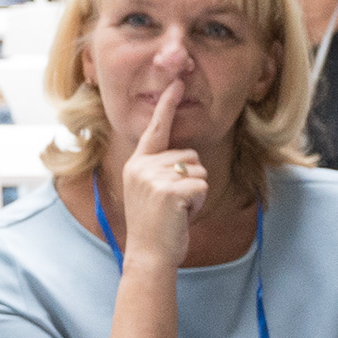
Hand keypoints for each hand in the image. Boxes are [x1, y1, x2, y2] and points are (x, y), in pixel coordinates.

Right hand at [113, 86, 208, 261]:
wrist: (148, 255)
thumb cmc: (155, 226)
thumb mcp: (150, 192)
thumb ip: (160, 171)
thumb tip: (185, 159)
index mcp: (136, 164)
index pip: (155, 130)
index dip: (167, 105)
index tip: (176, 83)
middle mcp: (141, 166)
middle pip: (190, 155)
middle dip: (191, 180)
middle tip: (173, 205)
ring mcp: (154, 178)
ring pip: (199, 170)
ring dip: (196, 192)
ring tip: (175, 210)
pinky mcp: (169, 190)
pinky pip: (201, 186)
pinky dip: (198, 203)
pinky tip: (181, 216)